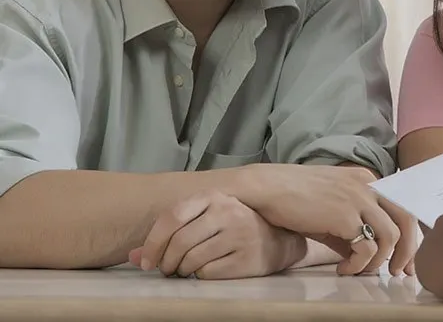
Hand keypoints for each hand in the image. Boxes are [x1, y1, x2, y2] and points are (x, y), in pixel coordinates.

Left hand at [130, 191, 305, 278]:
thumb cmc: (233, 229)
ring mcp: (240, 234)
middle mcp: (228, 211)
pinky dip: (200, 276)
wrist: (279, 240)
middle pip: (179, 242)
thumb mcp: (204, 221)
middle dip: (166, 262)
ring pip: (191, 260)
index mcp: (214, 197)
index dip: (153, 243)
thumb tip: (133, 256)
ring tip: (187, 269)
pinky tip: (208, 270)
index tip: (147, 262)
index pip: (172, 217)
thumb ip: (169, 234)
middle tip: (167, 270)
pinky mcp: (247, 258)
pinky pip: (207, 273)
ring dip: (182, 270)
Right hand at [240, 164, 417, 275]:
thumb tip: (366, 256)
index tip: (405, 260)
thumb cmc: (294, 198)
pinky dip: (359, 264)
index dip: (410, 236)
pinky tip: (343, 269)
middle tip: (399, 272)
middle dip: (408, 251)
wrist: (266, 188)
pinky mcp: (344, 215)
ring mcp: (358, 198)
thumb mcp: (331, 208)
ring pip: (391, 236)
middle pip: (406, 219)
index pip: (402, 206)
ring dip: (379, 261)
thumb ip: (352, 227)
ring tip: (361, 272)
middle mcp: (368, 186)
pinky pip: (367, 248)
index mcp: (367, 180)